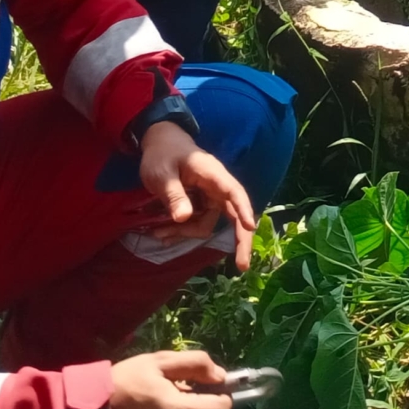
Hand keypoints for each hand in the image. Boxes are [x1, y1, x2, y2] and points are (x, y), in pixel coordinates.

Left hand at [137, 119, 256, 272]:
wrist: (159, 141)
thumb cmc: (161, 153)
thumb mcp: (161, 173)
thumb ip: (173, 194)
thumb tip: (184, 218)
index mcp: (212, 174)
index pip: (233, 192)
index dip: (243, 209)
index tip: (250, 227)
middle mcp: (216, 186)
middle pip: (234, 214)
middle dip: (239, 240)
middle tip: (242, 267)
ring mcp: (209, 196)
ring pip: (208, 223)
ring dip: (187, 234)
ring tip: (158, 235)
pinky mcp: (200, 203)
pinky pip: (196, 222)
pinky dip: (182, 230)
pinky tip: (162, 234)